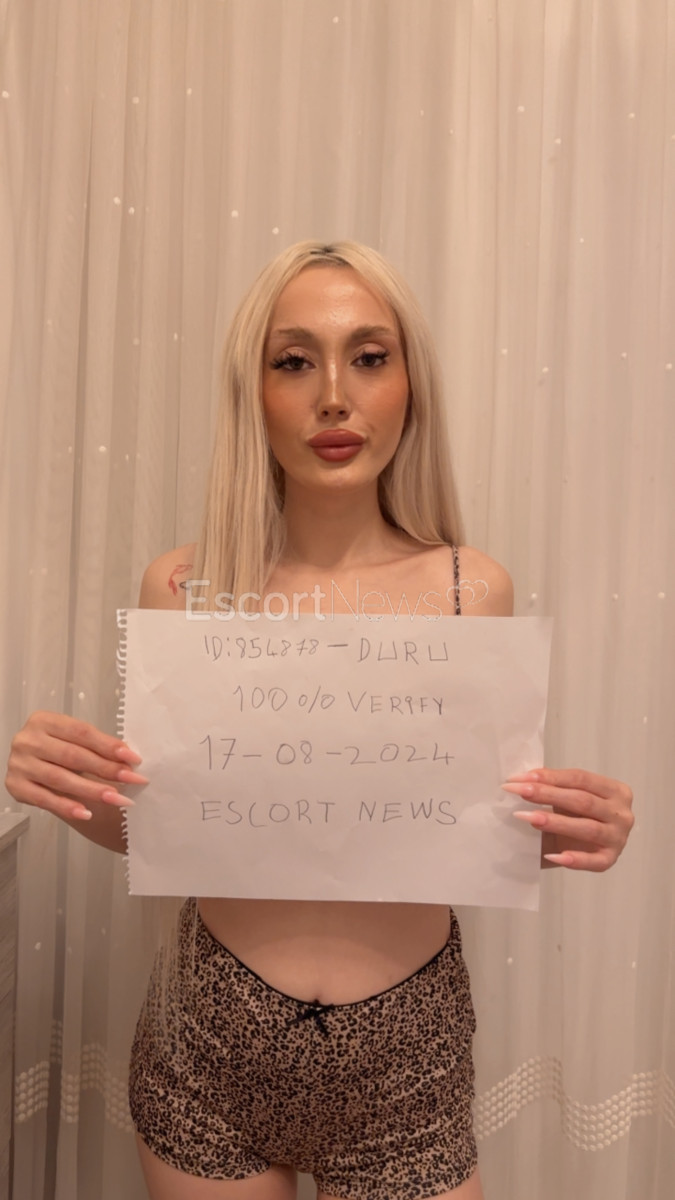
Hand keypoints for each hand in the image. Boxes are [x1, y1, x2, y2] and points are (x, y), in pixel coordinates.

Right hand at [5, 711, 147, 822]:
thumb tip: (129, 758)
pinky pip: (44, 799)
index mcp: (43, 720)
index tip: (133, 758)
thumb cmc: (58, 751)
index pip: (81, 733)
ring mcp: (18, 764)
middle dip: (106, 768)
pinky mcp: (15, 787)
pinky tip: (87, 813)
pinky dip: (67, 807)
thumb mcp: (75, 742)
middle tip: (132, 779)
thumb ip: (97, 747)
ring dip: (92, 790)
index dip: (108, 745)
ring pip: (60, 778)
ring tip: (116, 798)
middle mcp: (27, 740)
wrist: (32, 768)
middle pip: (72, 756)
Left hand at [502, 767, 633, 870]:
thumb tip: (523, 778)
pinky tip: (553, 856)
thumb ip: (553, 786)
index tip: (520, 778)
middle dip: (547, 794)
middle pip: (582, 801)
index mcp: (615, 790)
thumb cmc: (574, 815)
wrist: (579, 845)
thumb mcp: (566, 797)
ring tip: (528, 818)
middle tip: (519, 792)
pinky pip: (594, 862)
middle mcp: (622, 813)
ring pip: (587, 828)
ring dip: (555, 822)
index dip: (550, 777)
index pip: (581, 778)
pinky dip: (574, 860)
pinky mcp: (610, 860)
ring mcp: (618, 838)